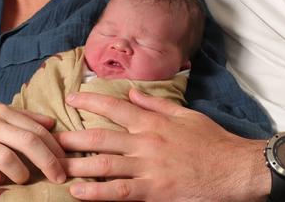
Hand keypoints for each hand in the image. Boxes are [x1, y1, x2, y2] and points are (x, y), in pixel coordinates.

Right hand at [0, 98, 66, 185]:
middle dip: (48, 162)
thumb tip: (51, 124)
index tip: (66, 162)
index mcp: (2, 111)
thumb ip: (23, 116)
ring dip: (21, 172)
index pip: (36, 128)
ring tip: (24, 179)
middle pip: (28, 141)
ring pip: (6, 156)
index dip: (54, 147)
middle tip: (59, 178)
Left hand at [56, 90, 268, 200]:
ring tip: (55, 166)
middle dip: (73, 137)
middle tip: (50, 139)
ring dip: (77, 165)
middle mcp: (145, 141)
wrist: (235, 167)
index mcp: (151, 121)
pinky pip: (119, 191)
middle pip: (101, 136)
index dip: (88, 101)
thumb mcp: (184, 114)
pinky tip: (78, 192)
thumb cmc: (211, 140)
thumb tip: (131, 93)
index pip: (113, 107)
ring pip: (104, 164)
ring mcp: (148, 167)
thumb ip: (154, 103)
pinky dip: (97, 192)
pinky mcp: (154, 190)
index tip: (69, 99)